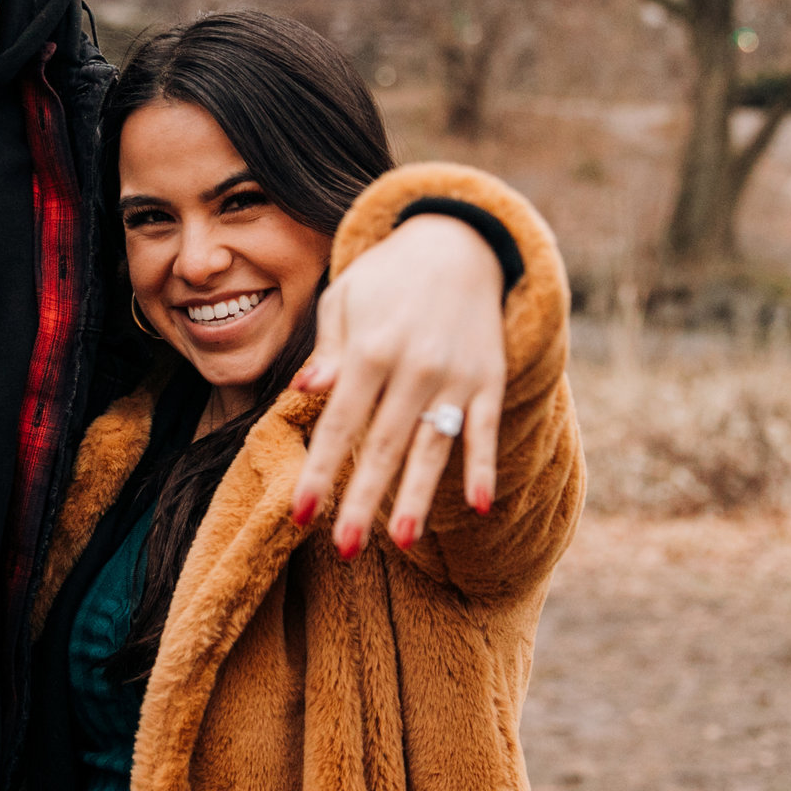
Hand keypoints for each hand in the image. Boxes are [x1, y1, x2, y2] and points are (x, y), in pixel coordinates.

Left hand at [291, 214, 505, 553]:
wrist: (460, 242)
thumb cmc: (386, 279)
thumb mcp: (345, 300)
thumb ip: (328, 351)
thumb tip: (305, 393)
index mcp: (370, 348)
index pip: (339, 422)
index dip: (320, 470)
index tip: (301, 515)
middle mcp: (414, 366)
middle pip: (383, 444)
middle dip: (363, 499)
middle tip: (344, 549)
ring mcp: (456, 375)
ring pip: (433, 446)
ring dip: (417, 496)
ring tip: (402, 543)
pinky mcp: (489, 379)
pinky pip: (486, 429)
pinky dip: (483, 467)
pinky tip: (479, 506)